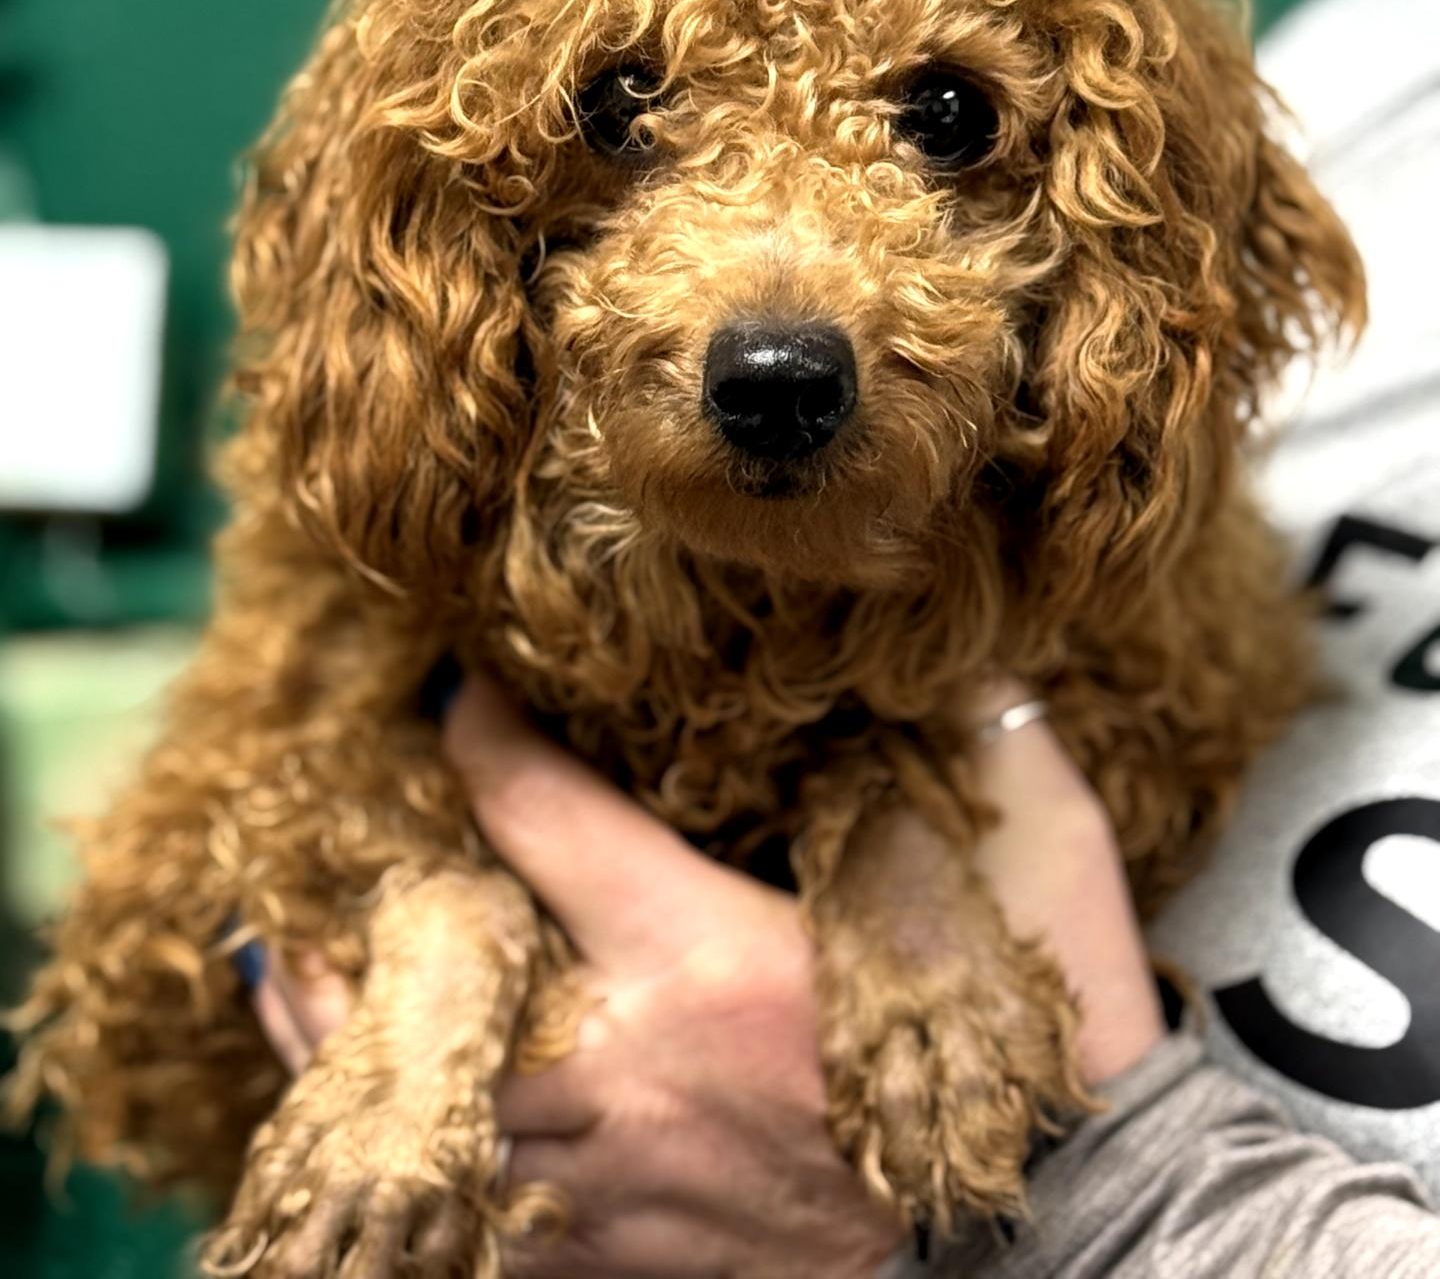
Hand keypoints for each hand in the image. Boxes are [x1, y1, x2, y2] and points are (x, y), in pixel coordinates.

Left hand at [253, 677, 1163, 1275]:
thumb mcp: (1043, 863)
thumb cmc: (1055, 1047)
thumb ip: (990, 739)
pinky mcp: (639, 1273)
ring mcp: (619, 1188)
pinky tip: (393, 1145)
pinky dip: (430, 1179)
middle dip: (355, 932)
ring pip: (432, 1118)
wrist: (1090, 1245)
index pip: (540, 816)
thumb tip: (966, 650)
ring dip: (351, 1060)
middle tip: (295, 892)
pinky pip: (494, 1234)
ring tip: (291, 1005)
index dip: (482, 740)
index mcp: (704, 952)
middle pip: (432, 987)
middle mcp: (631, 1070)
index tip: (462, 700)